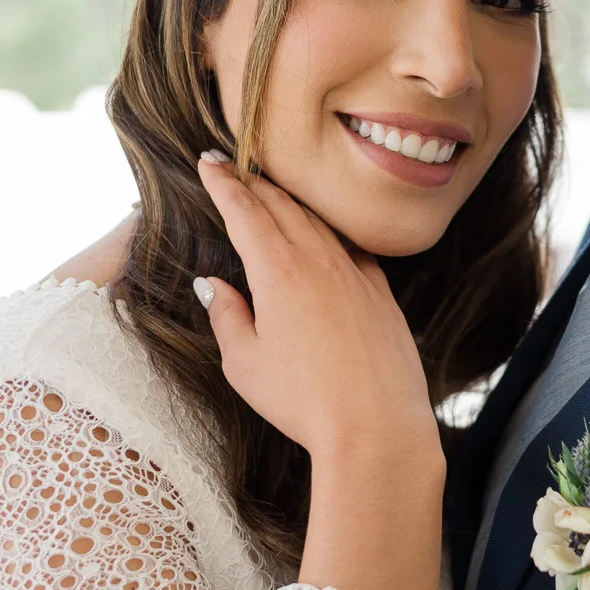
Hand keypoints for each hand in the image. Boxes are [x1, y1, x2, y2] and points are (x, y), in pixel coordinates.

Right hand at [196, 155, 444, 589]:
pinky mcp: (381, 292)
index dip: (223, 183)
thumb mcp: (246, 363)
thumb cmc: (304, 401)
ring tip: (271, 192)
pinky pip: (350, 244)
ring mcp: (356, 272)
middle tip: (232, 168)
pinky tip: (324, 235)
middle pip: (282, 205)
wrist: (378, 427)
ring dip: (291, 200)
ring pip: (318, 220)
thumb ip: (228, 315)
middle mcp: (320, 259)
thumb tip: (213, 284)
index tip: (208, 162)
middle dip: (253, 182)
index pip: (245, 210)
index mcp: (279, 270)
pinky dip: (328, 229)